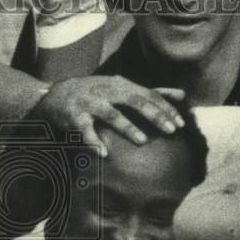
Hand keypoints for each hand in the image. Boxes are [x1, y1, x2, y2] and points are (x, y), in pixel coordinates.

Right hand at [32, 76, 185, 156]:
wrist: (56, 95)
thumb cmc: (96, 94)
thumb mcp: (121, 89)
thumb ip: (150, 93)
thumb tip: (182, 95)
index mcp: (121, 85)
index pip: (148, 94)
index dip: (166, 107)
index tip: (182, 123)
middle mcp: (106, 91)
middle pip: (134, 101)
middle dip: (154, 115)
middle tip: (171, 130)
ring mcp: (90, 103)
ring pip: (111, 114)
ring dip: (127, 127)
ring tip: (142, 141)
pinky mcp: (74, 116)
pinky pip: (85, 130)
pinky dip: (94, 142)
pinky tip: (104, 154)